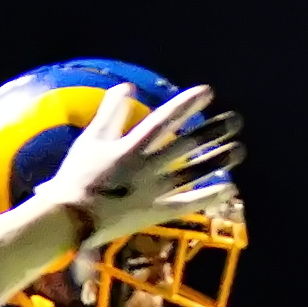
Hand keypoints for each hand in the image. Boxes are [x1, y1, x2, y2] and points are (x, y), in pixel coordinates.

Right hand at [44, 81, 243, 253]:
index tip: (208, 92)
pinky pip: (187, 204)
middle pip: (188, 145)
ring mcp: (154, 191)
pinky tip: (228, 188)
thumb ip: (110, 113)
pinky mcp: (155, 212)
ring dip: (218, 160)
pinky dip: (208, 196)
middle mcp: (149, 167)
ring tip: (239, 150)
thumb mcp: (90, 140)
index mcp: (132, 147)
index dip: (188, 104)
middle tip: (236, 120)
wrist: (68, 219)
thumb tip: (126, 87)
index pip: (166, 120)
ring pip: (193, 173)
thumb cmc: (75, 178)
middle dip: (214, 131)